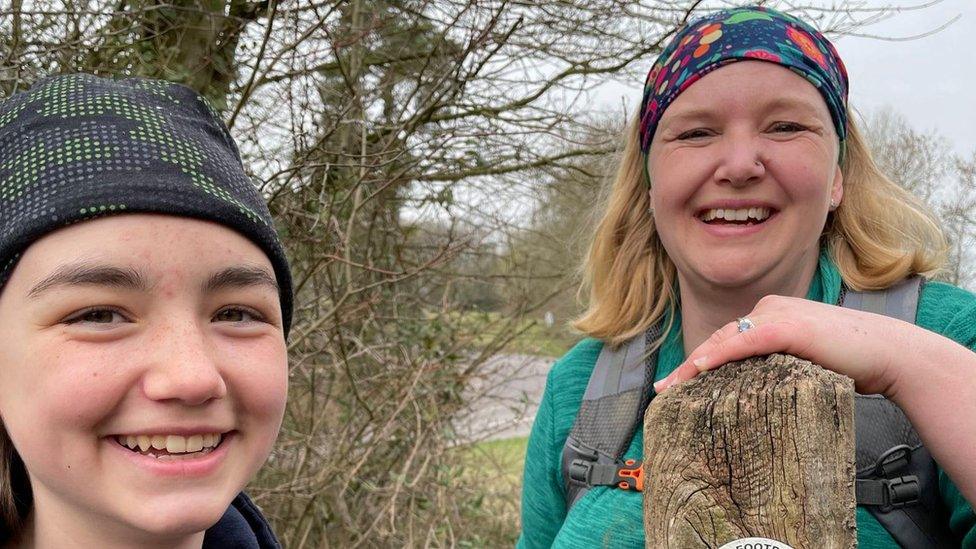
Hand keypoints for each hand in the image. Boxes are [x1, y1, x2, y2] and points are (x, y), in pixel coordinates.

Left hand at [653, 295, 914, 395]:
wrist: (890, 354)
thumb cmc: (852, 361)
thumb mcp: (805, 360)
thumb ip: (779, 363)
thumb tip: (755, 388)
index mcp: (773, 315)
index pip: (727, 338)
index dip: (699, 359)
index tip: (678, 382)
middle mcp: (770, 309)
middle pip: (718, 339)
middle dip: (688, 365)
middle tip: (664, 389)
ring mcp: (779, 316)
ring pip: (724, 340)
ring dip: (693, 364)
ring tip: (671, 387)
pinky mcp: (789, 328)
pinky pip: (744, 342)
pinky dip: (718, 354)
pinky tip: (698, 368)